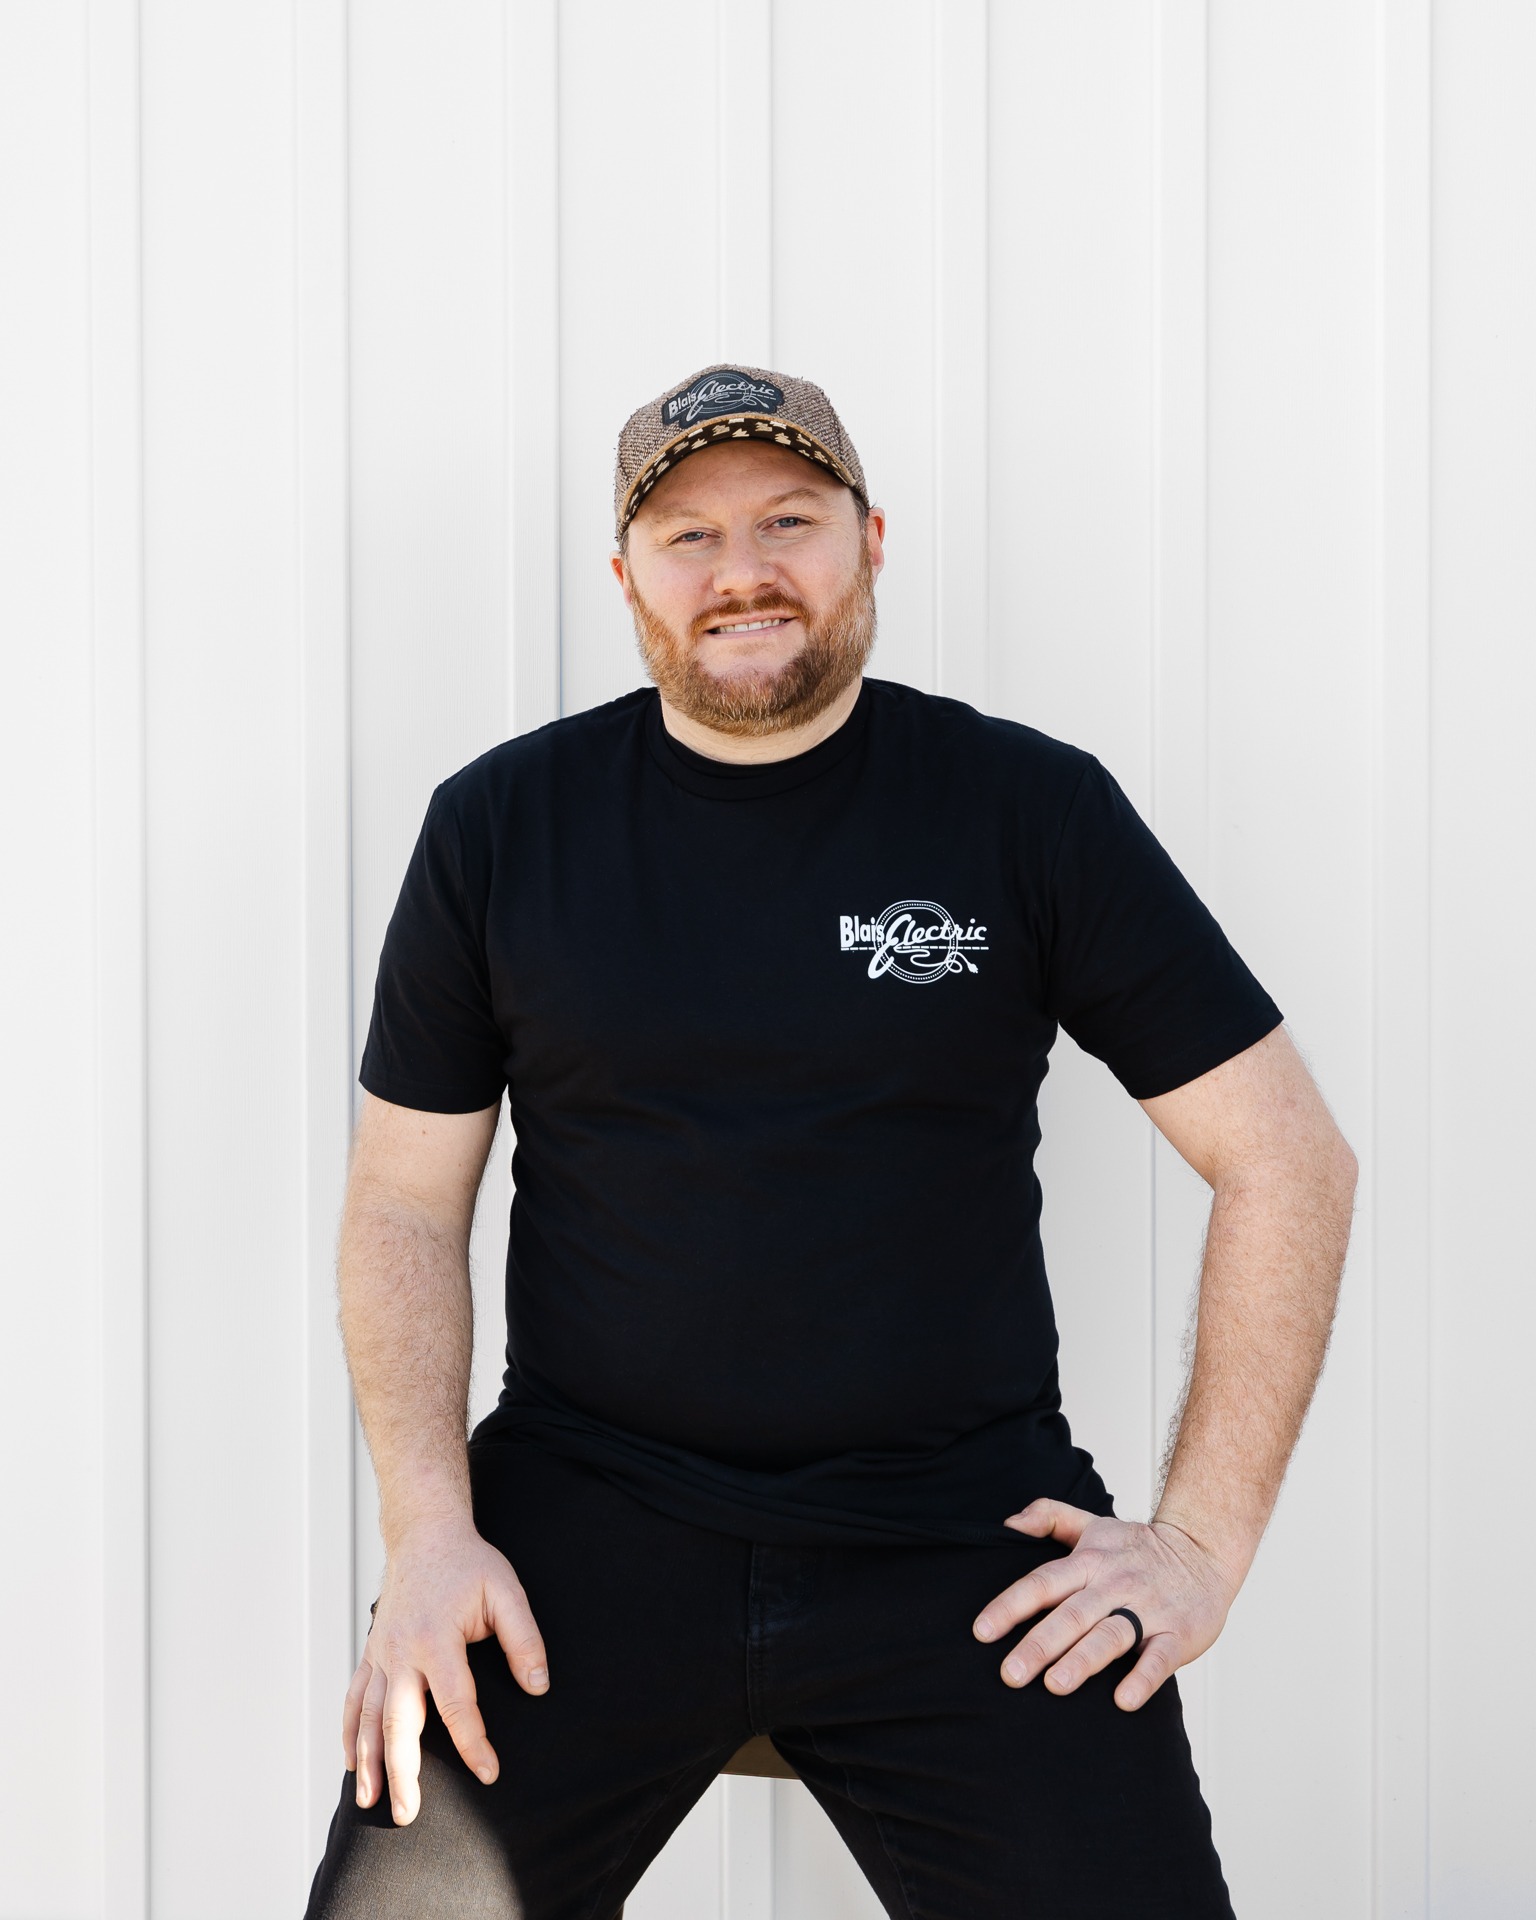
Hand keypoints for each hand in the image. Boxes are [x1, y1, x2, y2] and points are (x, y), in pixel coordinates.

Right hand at [343, 1520, 550, 1825]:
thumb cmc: (468, 1564)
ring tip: (371, 1802)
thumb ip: (524, 1638)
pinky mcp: (372, 1653)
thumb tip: (538, 1686)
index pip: (457, 1703)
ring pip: (368, 1717)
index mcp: (437, 1638)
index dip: (473, 1741)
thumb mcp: (506, 1591)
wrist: (425, 1535)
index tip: (489, 1772)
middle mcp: (402, 1651)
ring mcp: (381, 1654)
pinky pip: (354, 1699)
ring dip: (369, 1762)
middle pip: (397, 1722)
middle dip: (402, 1772)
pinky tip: (354, 1764)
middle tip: (409, 1814)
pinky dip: (350, 1733)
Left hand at [971, 1497, 1239, 1711]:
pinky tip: (1123, 1700)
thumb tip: (1007, 1523)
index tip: (981, 1632)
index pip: (1042, 1582)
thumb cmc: (1139, 1546)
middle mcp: (1114, 1584)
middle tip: (1010, 1674)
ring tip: (1056, 1685)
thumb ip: (1049, 1516)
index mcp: (1089, 1561)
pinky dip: (1143, 1678)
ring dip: (1083, 1660)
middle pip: (1071, 1615)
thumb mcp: (1093, 1523)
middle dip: (1039, 1644)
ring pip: (1111, 1636)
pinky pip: (1160, 1659)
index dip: (1010, 1606)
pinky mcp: (1178, 1634)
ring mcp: (1147, 1610)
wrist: (1205, 1551)